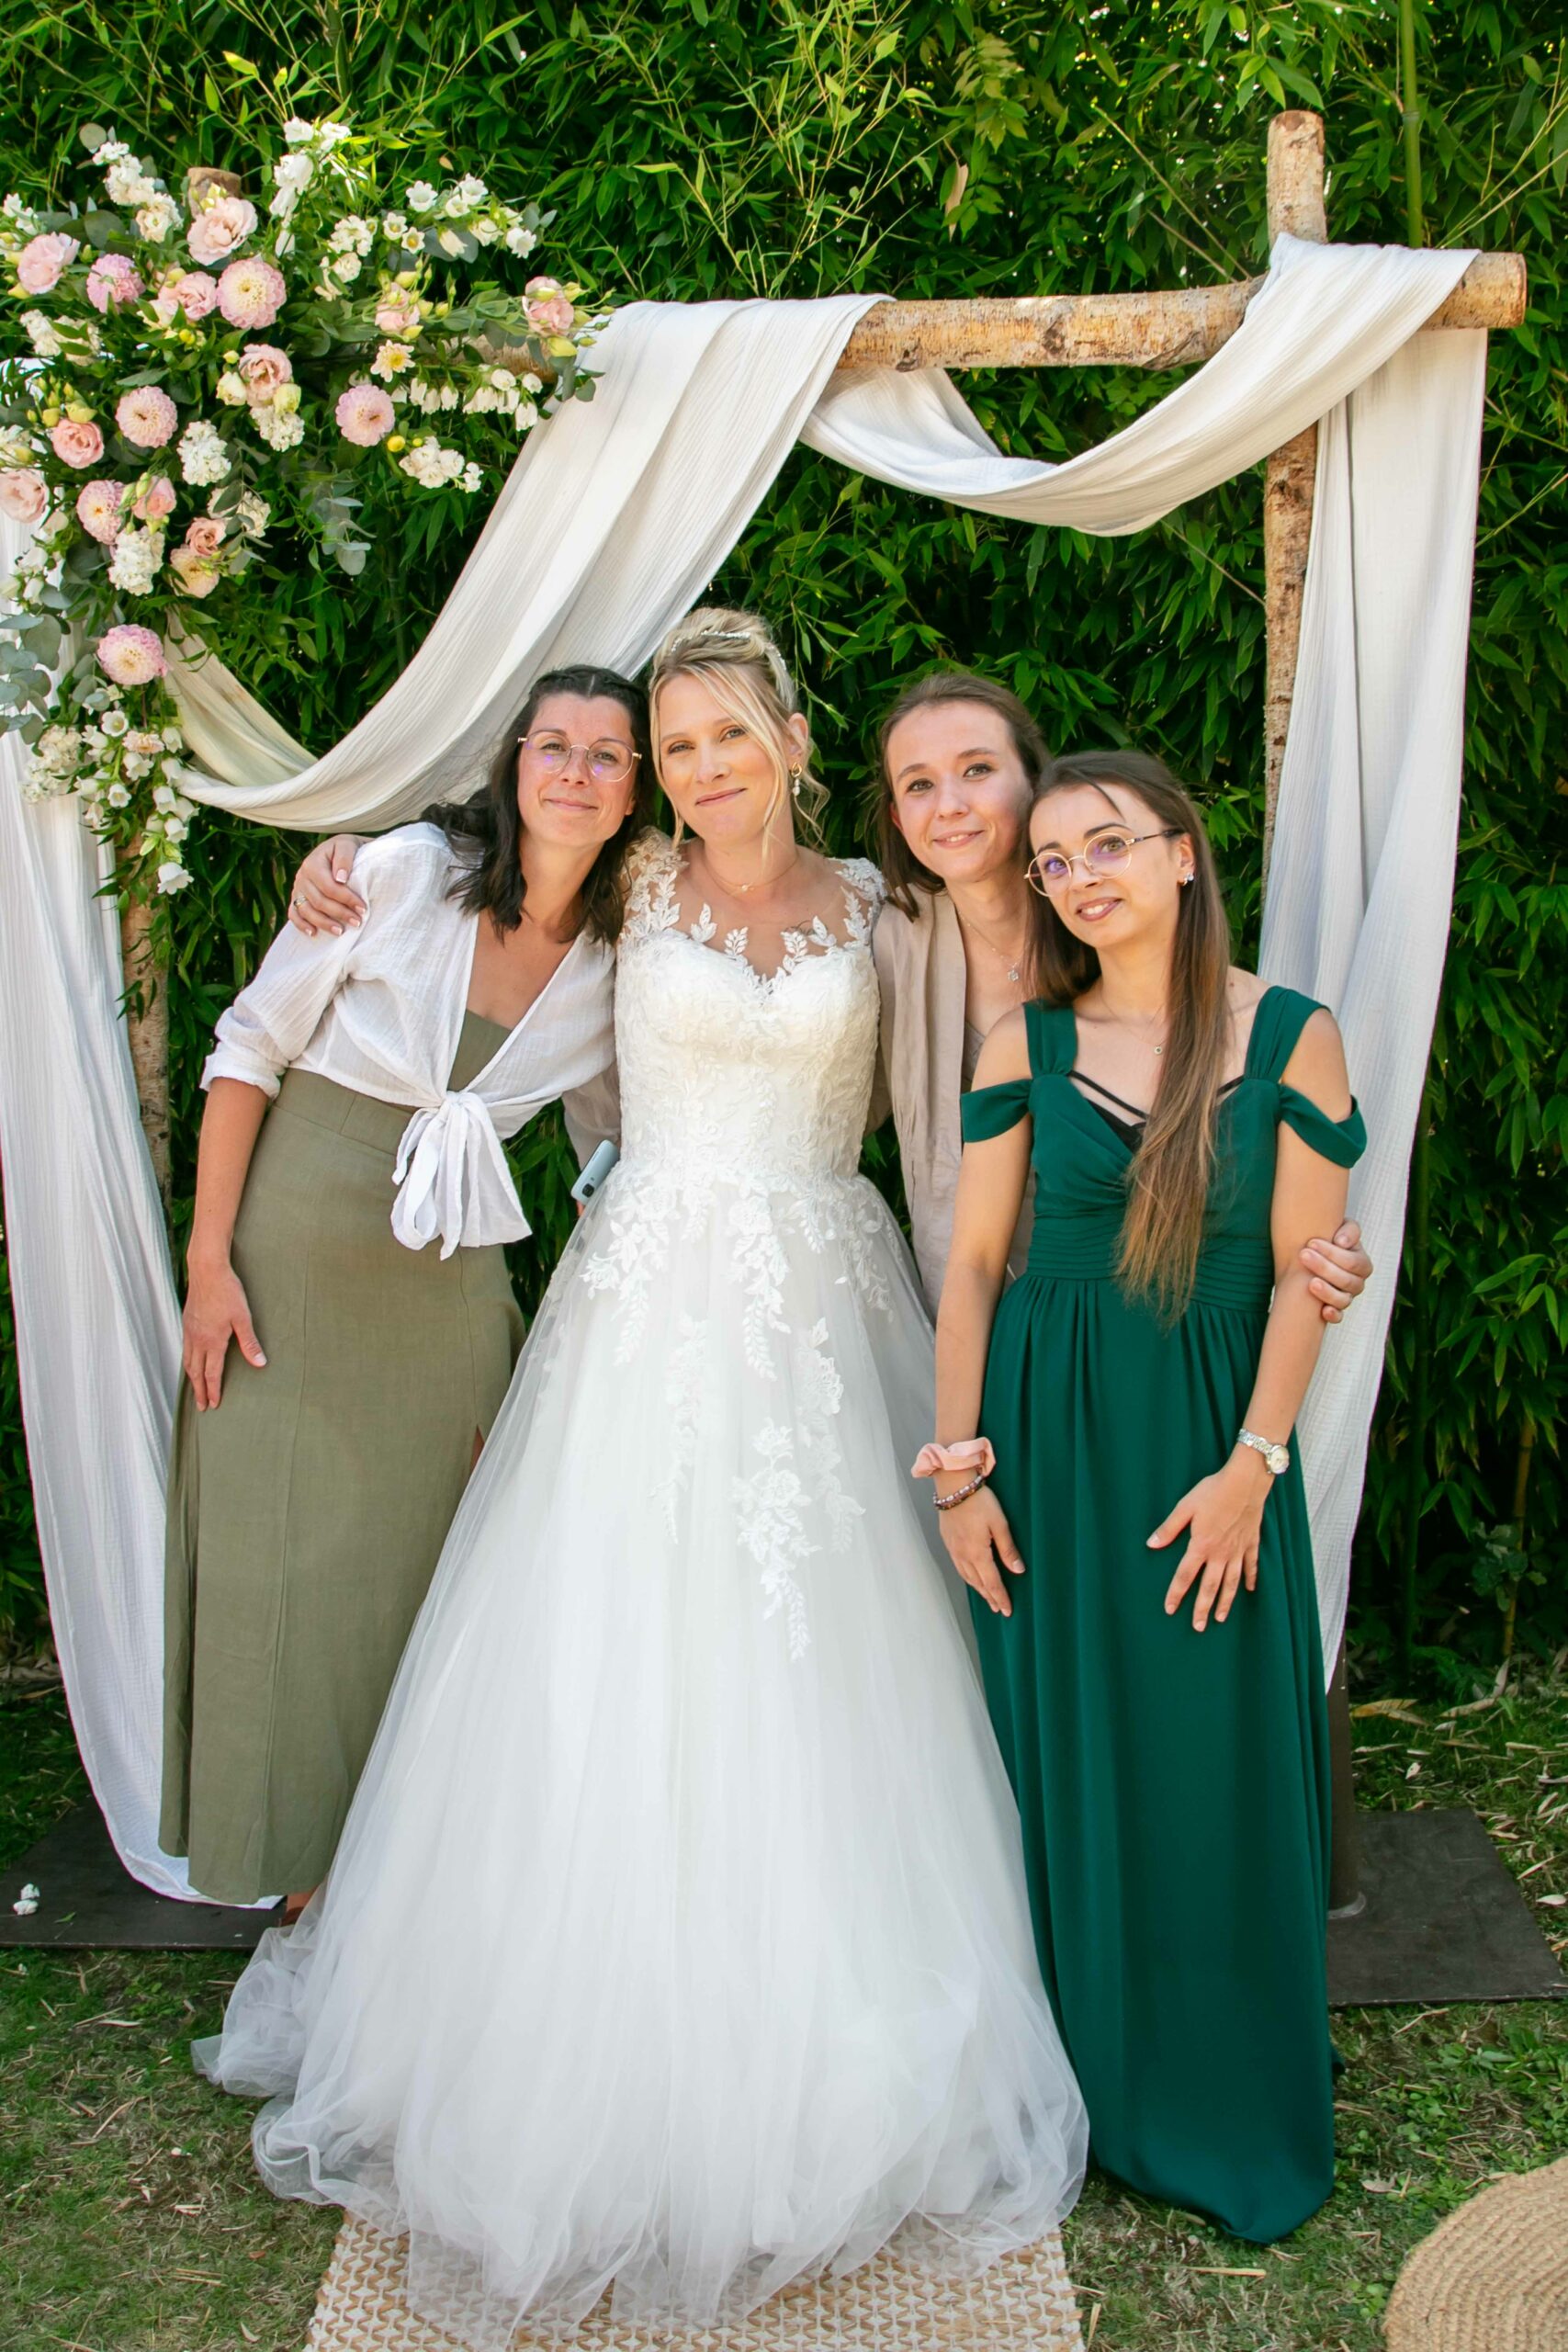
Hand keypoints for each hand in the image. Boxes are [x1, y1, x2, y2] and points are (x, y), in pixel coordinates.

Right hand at [183, 1255, 265, 1409]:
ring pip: (187, 1361)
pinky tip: (191, 1361)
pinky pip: (185, 1349)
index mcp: (212, 1341)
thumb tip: (260, 1363)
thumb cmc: (227, 1292)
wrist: (207, 1271)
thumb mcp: (243, 1317)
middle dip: (199, 1390)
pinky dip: (187, 1362)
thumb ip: (250, 1343)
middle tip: (201, 1406)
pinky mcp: (187, 1322)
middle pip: (196, 1372)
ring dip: (191, 1378)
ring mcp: (190, 1331)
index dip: (213, 1390)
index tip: (214, 1404)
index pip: (212, 1373)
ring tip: (195, 1388)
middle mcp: (197, 1339)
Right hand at [288, 835, 364, 935]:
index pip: (329, 886)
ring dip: (323, 923)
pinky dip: (301, 925)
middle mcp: (302, 876)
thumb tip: (340, 879)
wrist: (340, 850)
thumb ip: (345, 858)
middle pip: (319, 901)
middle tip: (357, 922)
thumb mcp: (348, 845)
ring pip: (306, 910)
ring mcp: (297, 888)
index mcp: (313, 863)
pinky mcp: (296, 897)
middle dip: (339, 913)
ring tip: (340, 932)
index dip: (346, 899)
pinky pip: (294, 914)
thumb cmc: (348, 849)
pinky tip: (314, 933)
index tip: (362, 908)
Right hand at [935, 1484, 1025, 1616]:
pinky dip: (967, 1577)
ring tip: (987, 1597)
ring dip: (978, 1589)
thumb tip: (1018, 1570)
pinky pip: (959, 1567)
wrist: (953, 1486)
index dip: (1000, 1597)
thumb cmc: (979, 1501)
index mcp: (977, 1553)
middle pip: (978, 1583)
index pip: (992, 1583)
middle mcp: (963, 1555)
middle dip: (989, 1597)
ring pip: (967, 1577)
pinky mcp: (948, 1542)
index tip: (1007, 1610)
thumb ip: (1008, 1549)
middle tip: (998, 1609)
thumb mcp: (1000, 1523)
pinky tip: (971, 1577)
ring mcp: (953, 1549)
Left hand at [1148, 1448, 1272, 1630]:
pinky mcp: (1251, 1543)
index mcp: (1201, 1546)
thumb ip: (1169, 1528)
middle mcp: (1220, 1553)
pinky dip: (1250, 1579)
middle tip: (1198, 1627)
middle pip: (1210, 1587)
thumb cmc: (1213, 1491)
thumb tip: (1151, 1544)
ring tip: (1220, 1618)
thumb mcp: (1185, 1507)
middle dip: (1202, 1608)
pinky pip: (1251, 1566)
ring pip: (1231, 1583)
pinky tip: (1249, 1590)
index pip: (1185, 1576)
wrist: (1245, 1482)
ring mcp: (1238, 1550)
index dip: (1176, 1594)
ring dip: (1225, 1601)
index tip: (1170, 1609)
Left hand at [1299, 1218, 1370, 1323]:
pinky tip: (1323, 1311)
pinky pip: (1338, 1317)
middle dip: (1324, 1268)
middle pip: (1348, 1281)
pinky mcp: (1335, 1309)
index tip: (1311, 1242)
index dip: (1333, 1253)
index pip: (1353, 1262)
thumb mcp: (1341, 1228)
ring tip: (1310, 1283)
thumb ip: (1348, 1230)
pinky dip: (1333, 1315)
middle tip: (1303, 1255)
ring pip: (1344, 1300)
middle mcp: (1357, 1282)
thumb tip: (1341, 1242)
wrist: (1312, 1255)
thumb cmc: (1328, 1239)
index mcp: (1362, 1264)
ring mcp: (1347, 1297)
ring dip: (1327, 1292)